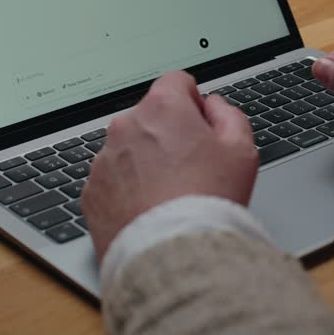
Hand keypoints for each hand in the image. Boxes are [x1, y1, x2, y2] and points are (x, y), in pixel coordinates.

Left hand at [80, 71, 257, 260]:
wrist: (172, 253)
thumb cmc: (208, 200)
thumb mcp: (241, 151)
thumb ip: (230, 116)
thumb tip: (215, 106)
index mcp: (163, 108)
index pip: (176, 82)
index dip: (194, 102)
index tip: (201, 124)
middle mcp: (126, 127)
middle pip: (150, 118)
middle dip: (168, 134)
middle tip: (192, 167)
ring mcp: (103, 160)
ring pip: (128, 150)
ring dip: (146, 162)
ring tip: (169, 194)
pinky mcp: (91, 192)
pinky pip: (112, 181)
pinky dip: (127, 190)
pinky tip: (149, 209)